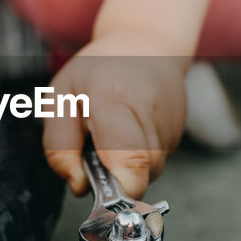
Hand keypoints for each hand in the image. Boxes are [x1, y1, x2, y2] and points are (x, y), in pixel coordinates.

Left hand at [43, 31, 187, 198]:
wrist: (146, 43)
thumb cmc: (96, 71)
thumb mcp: (60, 97)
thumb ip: (59, 146)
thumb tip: (79, 186)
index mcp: (113, 99)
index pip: (130, 159)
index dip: (121, 189)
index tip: (105, 196)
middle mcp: (148, 112)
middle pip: (139, 174)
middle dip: (116, 177)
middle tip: (97, 149)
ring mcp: (171, 122)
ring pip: (149, 172)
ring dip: (127, 166)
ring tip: (115, 132)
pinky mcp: (180, 131)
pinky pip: (157, 161)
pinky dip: (140, 156)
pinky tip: (133, 128)